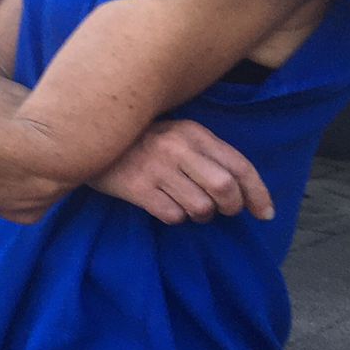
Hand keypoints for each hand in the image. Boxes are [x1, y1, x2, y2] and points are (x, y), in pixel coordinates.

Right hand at [91, 119, 273, 224]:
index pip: (239, 165)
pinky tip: (166, 206)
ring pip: (200, 206)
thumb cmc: (140, 141)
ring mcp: (155, 168)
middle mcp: (177, 148)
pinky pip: (172, 215)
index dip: (258, 193)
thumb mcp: (176, 135)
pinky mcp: (135, 187)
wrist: (85, 139)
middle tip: (223, 211)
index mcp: (193, 132)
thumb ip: (206, 154)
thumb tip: (242, 189)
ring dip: (201, 215)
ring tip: (190, 208)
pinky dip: (175, 217)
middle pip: (224, 189)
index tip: (265, 213)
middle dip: (231, 207)